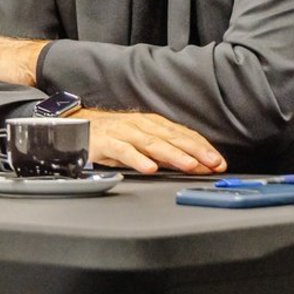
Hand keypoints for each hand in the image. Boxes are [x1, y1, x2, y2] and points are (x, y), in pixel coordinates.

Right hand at [79, 108, 224, 174]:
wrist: (75, 126)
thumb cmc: (111, 136)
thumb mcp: (141, 142)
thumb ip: (164, 153)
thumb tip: (192, 164)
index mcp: (152, 124)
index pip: (183, 135)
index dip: (202, 147)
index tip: (218, 161)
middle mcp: (141, 126)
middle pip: (172, 138)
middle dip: (195, 151)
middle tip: (212, 163)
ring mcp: (124, 133)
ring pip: (153, 144)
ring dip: (173, 155)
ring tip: (189, 165)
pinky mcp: (106, 142)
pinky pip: (124, 151)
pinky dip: (138, 159)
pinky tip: (150, 168)